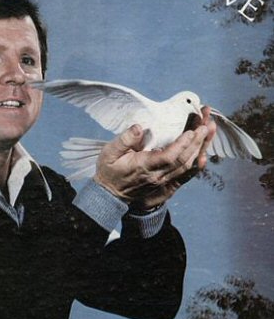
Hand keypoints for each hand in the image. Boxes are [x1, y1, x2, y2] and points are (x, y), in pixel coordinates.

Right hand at [93, 114, 215, 209]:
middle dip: (198, 142)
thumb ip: (124, 140)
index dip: (182, 144)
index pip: (169, 157)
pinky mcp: (166, 182)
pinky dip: (197, 163)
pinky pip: (185, 173)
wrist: (109, 194)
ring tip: (209, 131)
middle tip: (207, 124)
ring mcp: (163, 180)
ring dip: (200, 148)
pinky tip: (203, 152)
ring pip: (187, 166)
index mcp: (144, 167)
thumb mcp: (109, 153)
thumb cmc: (109, 171)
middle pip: (183, 160)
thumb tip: (137, 128)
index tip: (192, 131)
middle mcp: (157, 176)